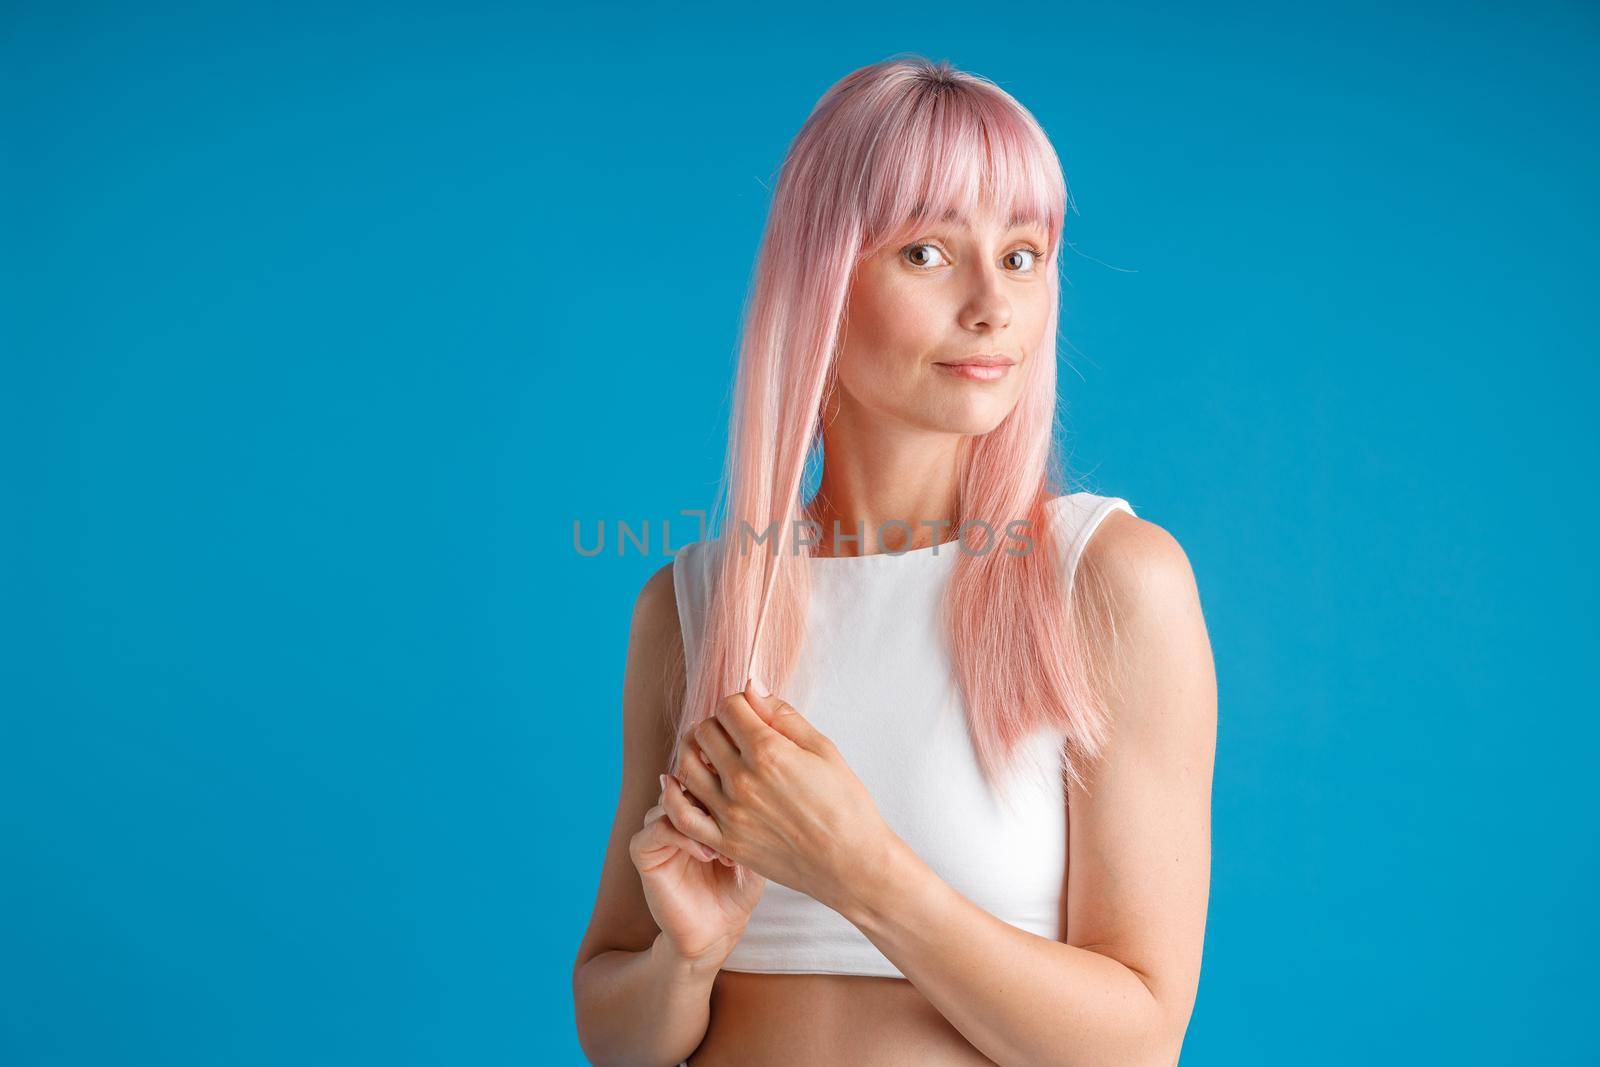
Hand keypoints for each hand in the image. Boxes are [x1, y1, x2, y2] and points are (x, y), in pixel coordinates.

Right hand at [629, 781, 766, 968]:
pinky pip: (655, 830)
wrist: (717, 933)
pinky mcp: (644, 854)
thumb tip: (763, 784)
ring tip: (727, 848)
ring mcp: (658, 831)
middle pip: (686, 778)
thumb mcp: (755, 849)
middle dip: (713, 795)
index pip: (703, 771)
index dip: (725, 776)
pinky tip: (708, 855)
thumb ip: (752, 817)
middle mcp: (677, 813)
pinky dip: (682, 838)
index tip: (753, 796)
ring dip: (701, 820)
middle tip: (740, 818)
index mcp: (700, 807)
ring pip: (670, 801)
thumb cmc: (738, 892)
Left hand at [664, 678, 896, 913]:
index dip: (738, 703)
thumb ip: (783, 715)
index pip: (728, 707)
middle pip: (704, 732)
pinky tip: (677, 783)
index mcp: (769, 752)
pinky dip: (673, 794)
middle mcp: (743, 780)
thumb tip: (752, 687)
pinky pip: (681, 815)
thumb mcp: (823, 748)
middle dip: (717, 725)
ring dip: (694, 752)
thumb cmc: (845, 805)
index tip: (749, 713)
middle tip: (734, 734)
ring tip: (711, 754)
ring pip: (686, 767)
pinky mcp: (725, 842)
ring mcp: (730, 813)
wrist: (852, 863)